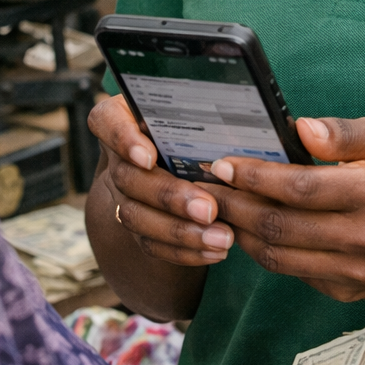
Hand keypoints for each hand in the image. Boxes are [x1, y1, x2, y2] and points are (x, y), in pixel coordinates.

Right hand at [89, 94, 233, 265]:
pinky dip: (184, 251)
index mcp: (125, 117)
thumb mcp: (203, 113)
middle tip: (208, 209)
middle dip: (169, 196)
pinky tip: (214, 251)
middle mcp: (118, 157)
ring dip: (180, 232)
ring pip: (136, 217)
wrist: (185, 161)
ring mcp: (122, 195)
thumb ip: (211, 116)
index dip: (123, 139)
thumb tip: (258, 121)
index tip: (149, 157)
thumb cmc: (201, 125)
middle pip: (128, 178)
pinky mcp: (137, 227)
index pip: (107, 121)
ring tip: (222, 237)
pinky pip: (150, 244)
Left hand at [203, 116, 364, 300]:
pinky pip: (292, 273)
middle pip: (280, 225)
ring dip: (240, 231)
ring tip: (218, 208)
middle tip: (205, 187)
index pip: (300, 188)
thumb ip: (344, 133)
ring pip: (278, 256)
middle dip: (234, 205)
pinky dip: (264, 251)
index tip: (223, 164)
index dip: (254, 176)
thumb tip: (301, 128)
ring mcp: (355, 272)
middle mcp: (364, 238)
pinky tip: (249, 228)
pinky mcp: (347, 292)